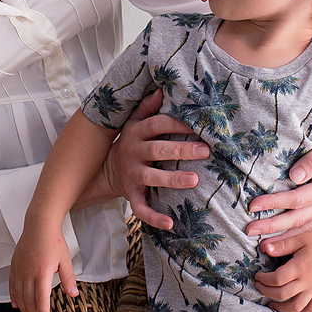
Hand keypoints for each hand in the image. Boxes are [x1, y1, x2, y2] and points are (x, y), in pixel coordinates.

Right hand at [9, 222, 77, 311]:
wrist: (39, 225)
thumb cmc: (53, 241)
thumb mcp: (65, 260)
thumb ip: (68, 279)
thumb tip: (73, 294)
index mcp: (42, 272)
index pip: (41, 298)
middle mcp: (28, 272)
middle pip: (29, 299)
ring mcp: (20, 269)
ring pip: (19, 294)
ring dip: (24, 307)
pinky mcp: (15, 265)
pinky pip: (12, 284)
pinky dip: (14, 296)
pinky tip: (16, 304)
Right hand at [85, 89, 208, 229]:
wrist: (106, 171)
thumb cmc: (131, 142)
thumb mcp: (134, 122)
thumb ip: (147, 107)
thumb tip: (162, 88)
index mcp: (136, 133)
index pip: (157, 124)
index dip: (176, 123)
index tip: (197, 123)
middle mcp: (133, 153)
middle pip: (157, 150)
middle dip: (181, 149)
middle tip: (205, 149)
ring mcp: (132, 176)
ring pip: (151, 178)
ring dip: (172, 179)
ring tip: (194, 180)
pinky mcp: (131, 196)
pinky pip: (141, 209)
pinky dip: (154, 217)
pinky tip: (171, 223)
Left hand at [246, 140, 311, 241]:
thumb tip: (294, 176)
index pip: (297, 199)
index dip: (274, 203)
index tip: (253, 205)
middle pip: (297, 219)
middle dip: (272, 226)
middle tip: (249, 230)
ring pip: (303, 231)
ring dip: (282, 239)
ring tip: (261, 246)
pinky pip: (310, 232)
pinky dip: (296, 241)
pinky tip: (282, 249)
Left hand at [254, 230, 311, 311]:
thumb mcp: (300, 238)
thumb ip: (282, 245)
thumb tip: (264, 248)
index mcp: (299, 267)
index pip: (277, 279)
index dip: (264, 279)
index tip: (258, 276)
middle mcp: (307, 281)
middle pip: (283, 294)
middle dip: (267, 292)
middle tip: (259, 287)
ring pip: (296, 306)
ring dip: (282, 308)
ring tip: (271, 304)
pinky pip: (311, 308)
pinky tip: (291, 311)